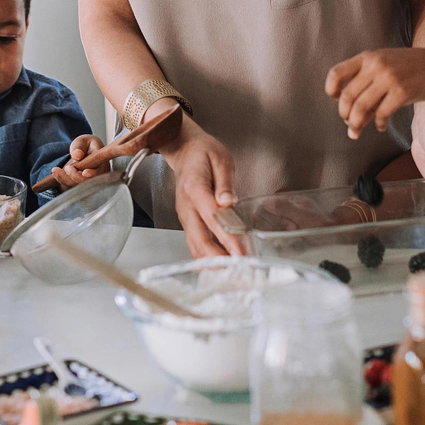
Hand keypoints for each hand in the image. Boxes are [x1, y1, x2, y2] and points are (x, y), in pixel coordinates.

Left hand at [50, 135, 110, 189]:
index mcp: (102, 160)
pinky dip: (63, 180)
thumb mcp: (82, 140)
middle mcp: (99, 173)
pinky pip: (73, 185)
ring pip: (79, 185)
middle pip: (89, 181)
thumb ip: (79, 146)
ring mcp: (91, 180)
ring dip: (66, 179)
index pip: (100, 170)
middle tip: (66, 168)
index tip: (84, 172)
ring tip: (55, 170)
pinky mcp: (82, 184)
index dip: (93, 173)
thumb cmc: (85, 144)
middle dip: (76, 176)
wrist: (83, 151)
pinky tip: (56, 173)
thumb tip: (77, 155)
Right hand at [160, 113, 242, 257]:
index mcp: (195, 188)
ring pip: (195, 246)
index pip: (213, 218)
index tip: (241, 252)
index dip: (227, 237)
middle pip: (200, 239)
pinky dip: (206, 258)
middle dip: (219, 259)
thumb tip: (229, 202)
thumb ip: (225, 181)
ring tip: (233, 274)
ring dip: (212, 263)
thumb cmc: (203, 152)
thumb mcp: (220, 158)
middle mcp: (186, 206)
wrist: (183, 149)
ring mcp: (184, 216)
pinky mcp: (187, 221)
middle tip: (239, 271)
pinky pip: (194, 244)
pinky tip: (220, 266)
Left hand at [326, 48, 424, 137]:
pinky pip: (381, 114)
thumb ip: (365, 83)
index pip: (336, 73)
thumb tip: (350, 115)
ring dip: (356, 124)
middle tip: (348, 122)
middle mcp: (375, 66)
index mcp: (367, 57)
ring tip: (356, 131)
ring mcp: (388, 79)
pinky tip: (381, 126)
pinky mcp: (401, 93)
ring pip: (361, 108)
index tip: (337, 99)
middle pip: (347, 96)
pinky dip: (378, 124)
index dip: (332, 90)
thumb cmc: (407, 68)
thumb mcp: (383, 64)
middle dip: (344, 114)